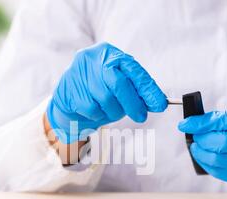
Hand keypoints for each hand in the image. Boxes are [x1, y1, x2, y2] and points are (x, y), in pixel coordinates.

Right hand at [47, 42, 166, 143]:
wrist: (67, 99)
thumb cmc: (97, 91)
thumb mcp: (117, 85)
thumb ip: (135, 90)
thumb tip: (156, 102)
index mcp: (108, 53)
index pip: (133, 70)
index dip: (148, 88)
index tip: (160, 104)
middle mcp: (92, 59)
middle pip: (119, 84)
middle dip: (133, 103)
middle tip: (141, 116)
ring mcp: (78, 74)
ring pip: (106, 99)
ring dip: (113, 112)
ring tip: (110, 111)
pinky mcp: (69, 90)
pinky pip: (92, 109)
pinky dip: (98, 115)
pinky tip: (94, 111)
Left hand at [178, 109, 226, 189]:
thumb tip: (201, 123)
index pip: (223, 122)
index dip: (200, 123)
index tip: (185, 123)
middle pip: (218, 143)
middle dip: (201, 137)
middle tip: (194, 134)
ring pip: (216, 160)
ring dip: (200, 152)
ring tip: (196, 145)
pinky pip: (219, 173)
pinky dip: (207, 163)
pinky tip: (203, 156)